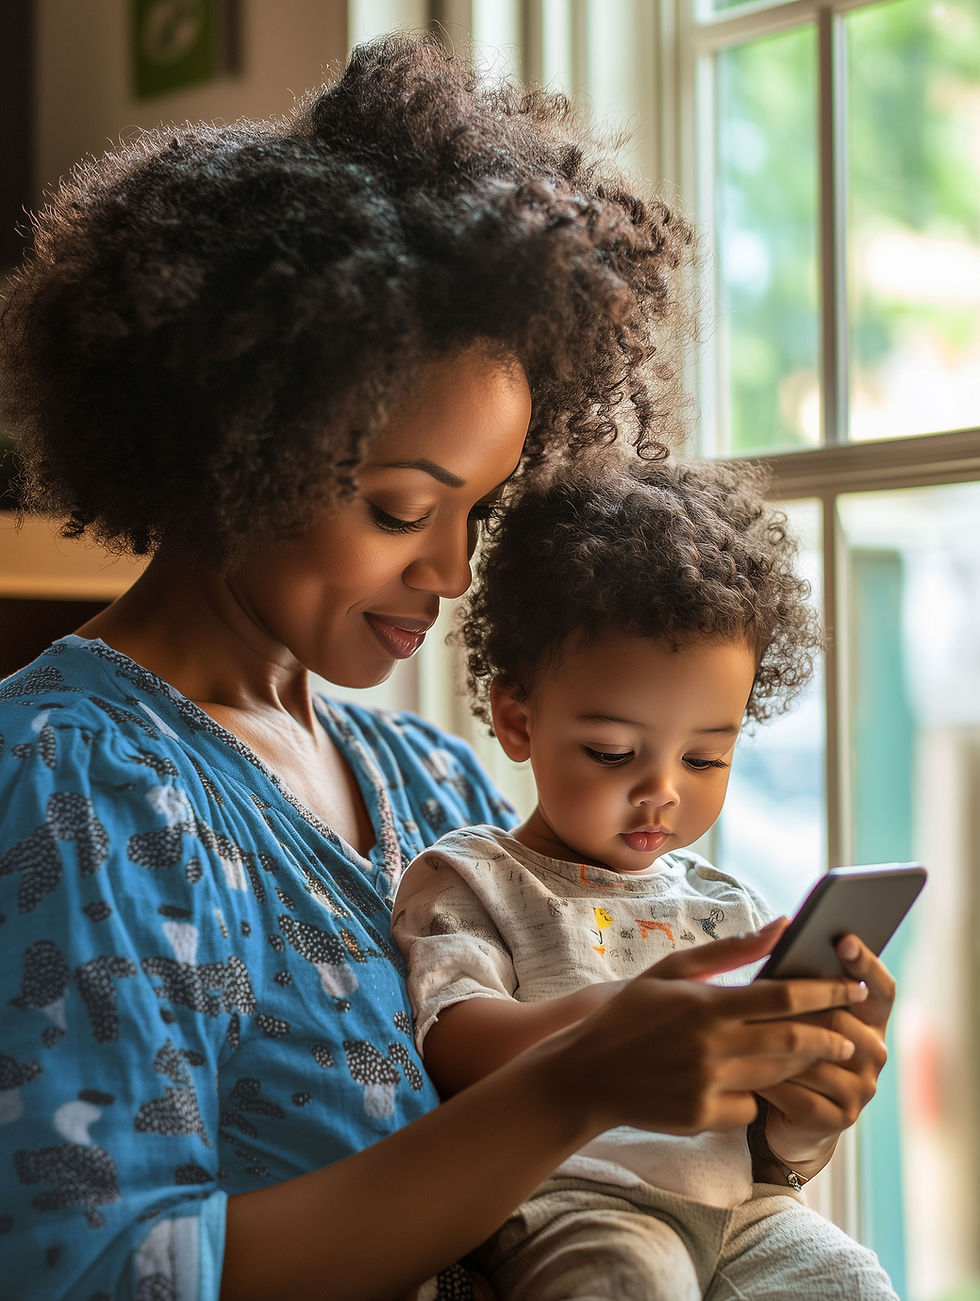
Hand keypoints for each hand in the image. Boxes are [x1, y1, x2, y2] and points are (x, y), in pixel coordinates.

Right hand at [558, 921, 867, 1138]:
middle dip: (831, 1036)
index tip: (853, 987)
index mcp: (706, 1004)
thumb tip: (782, 924)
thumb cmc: (631, 1014)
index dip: (825, 992)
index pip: (784, 997)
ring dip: (805, 1066)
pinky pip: (750, 1108)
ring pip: (778, 1076)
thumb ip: (729, 951)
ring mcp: (707, 1085)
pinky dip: (759, 1096)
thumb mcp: (672, 971)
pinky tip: (756, 1085)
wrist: (585, 1074)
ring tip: (821, 1054)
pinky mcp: (701, 1117)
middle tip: (852, 1033)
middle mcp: (711, 1046)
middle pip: (793, 1041)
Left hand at [754, 933, 893, 1176]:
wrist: (781, 1113)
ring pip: (817, 1057)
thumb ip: (792, 975)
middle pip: (840, 1020)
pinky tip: (744, 1074)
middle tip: (759, 1001)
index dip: (864, 964)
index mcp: (869, 1019)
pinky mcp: (840, 1118)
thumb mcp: (788, 1010)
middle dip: (798, 1011)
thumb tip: (782, 923)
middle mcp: (875, 1051)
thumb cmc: (780, 1046)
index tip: (842, 940)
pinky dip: (769, 1082)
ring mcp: (862, 1087)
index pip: (880, 988)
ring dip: (778, 1047)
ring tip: (742, 1036)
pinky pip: (801, 1093)